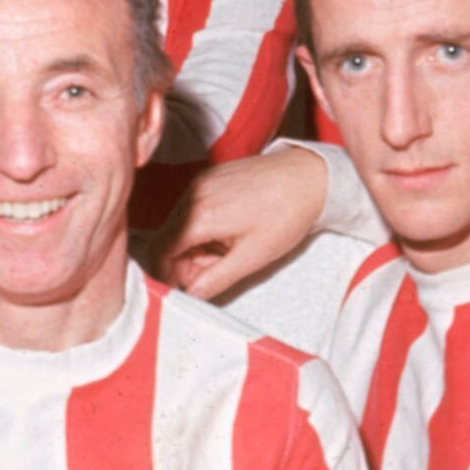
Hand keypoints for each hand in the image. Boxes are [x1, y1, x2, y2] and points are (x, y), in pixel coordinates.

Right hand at [154, 150, 330, 300]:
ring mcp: (200, 183)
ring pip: (180, 225)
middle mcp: (192, 195)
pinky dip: (203, 228)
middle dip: (185, 263)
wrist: (310, 175)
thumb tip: (192, 294)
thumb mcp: (253, 256)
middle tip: (215, 274)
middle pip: (168, 239)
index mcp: (200, 215)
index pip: (159, 250)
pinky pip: (192, 209)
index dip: (164, 275)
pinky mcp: (210, 177)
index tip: (179, 290)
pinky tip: (230, 233)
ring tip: (229, 252)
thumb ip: (216, 279)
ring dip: (195, 246)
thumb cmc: (287, 214)